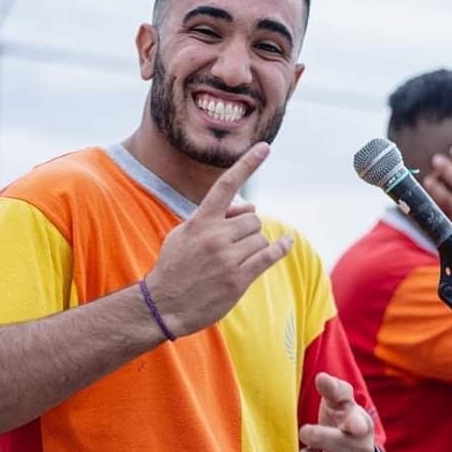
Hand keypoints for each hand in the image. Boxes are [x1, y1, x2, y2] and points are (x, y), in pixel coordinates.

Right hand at [145, 143, 292, 336]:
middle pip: (253, 219)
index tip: (265, 147)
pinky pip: (269, 256)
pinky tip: (288, 242)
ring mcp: (227, 258)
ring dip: (255, 246)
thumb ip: (212, 218)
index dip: (247, 164)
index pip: (226, 185)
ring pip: (261, 238)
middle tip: (234, 244)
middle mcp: (215, 236)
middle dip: (248, 229)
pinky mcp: (238, 279)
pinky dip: (281, 248)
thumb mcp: (182, 235)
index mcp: (200, 221)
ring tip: (236, 260)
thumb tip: (249, 207)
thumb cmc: (173, 267)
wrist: (163, 305)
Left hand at [294, 373, 375, 451]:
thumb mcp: (340, 404)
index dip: (356, 423)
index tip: (351, 424)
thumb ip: (333, 390)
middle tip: (305, 432)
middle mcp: (363, 449)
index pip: (361, 422)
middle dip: (316, 437)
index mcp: (361, 423)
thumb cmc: (341, 423)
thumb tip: (321, 378)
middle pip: (338, 444)